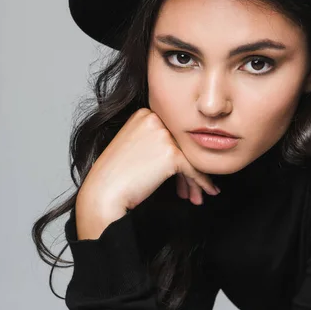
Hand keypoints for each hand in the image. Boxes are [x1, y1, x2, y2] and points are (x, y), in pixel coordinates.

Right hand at [76, 108, 220, 234]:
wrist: (104, 192)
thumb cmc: (115, 175)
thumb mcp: (133, 147)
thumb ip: (154, 141)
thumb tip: (181, 151)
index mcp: (144, 114)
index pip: (172, 133)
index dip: (179, 155)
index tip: (182, 176)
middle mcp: (154, 119)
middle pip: (182, 145)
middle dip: (188, 169)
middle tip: (191, 189)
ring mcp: (163, 134)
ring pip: (190, 157)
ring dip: (195, 179)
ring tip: (196, 196)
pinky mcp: (171, 153)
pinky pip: (194, 169)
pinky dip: (202, 183)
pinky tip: (207, 192)